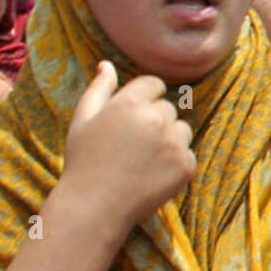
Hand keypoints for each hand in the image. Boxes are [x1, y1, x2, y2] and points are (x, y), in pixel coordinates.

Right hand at [62, 62, 195, 232]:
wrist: (95, 206)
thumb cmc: (85, 161)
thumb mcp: (83, 119)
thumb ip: (99, 88)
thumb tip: (107, 65)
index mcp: (130, 101)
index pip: (154, 85)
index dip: (145, 99)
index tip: (134, 120)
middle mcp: (156, 118)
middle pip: (168, 108)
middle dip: (156, 121)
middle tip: (134, 146)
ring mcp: (174, 143)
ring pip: (182, 130)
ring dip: (170, 140)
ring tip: (144, 160)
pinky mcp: (186, 166)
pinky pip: (188, 155)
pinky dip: (176, 164)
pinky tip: (153, 175)